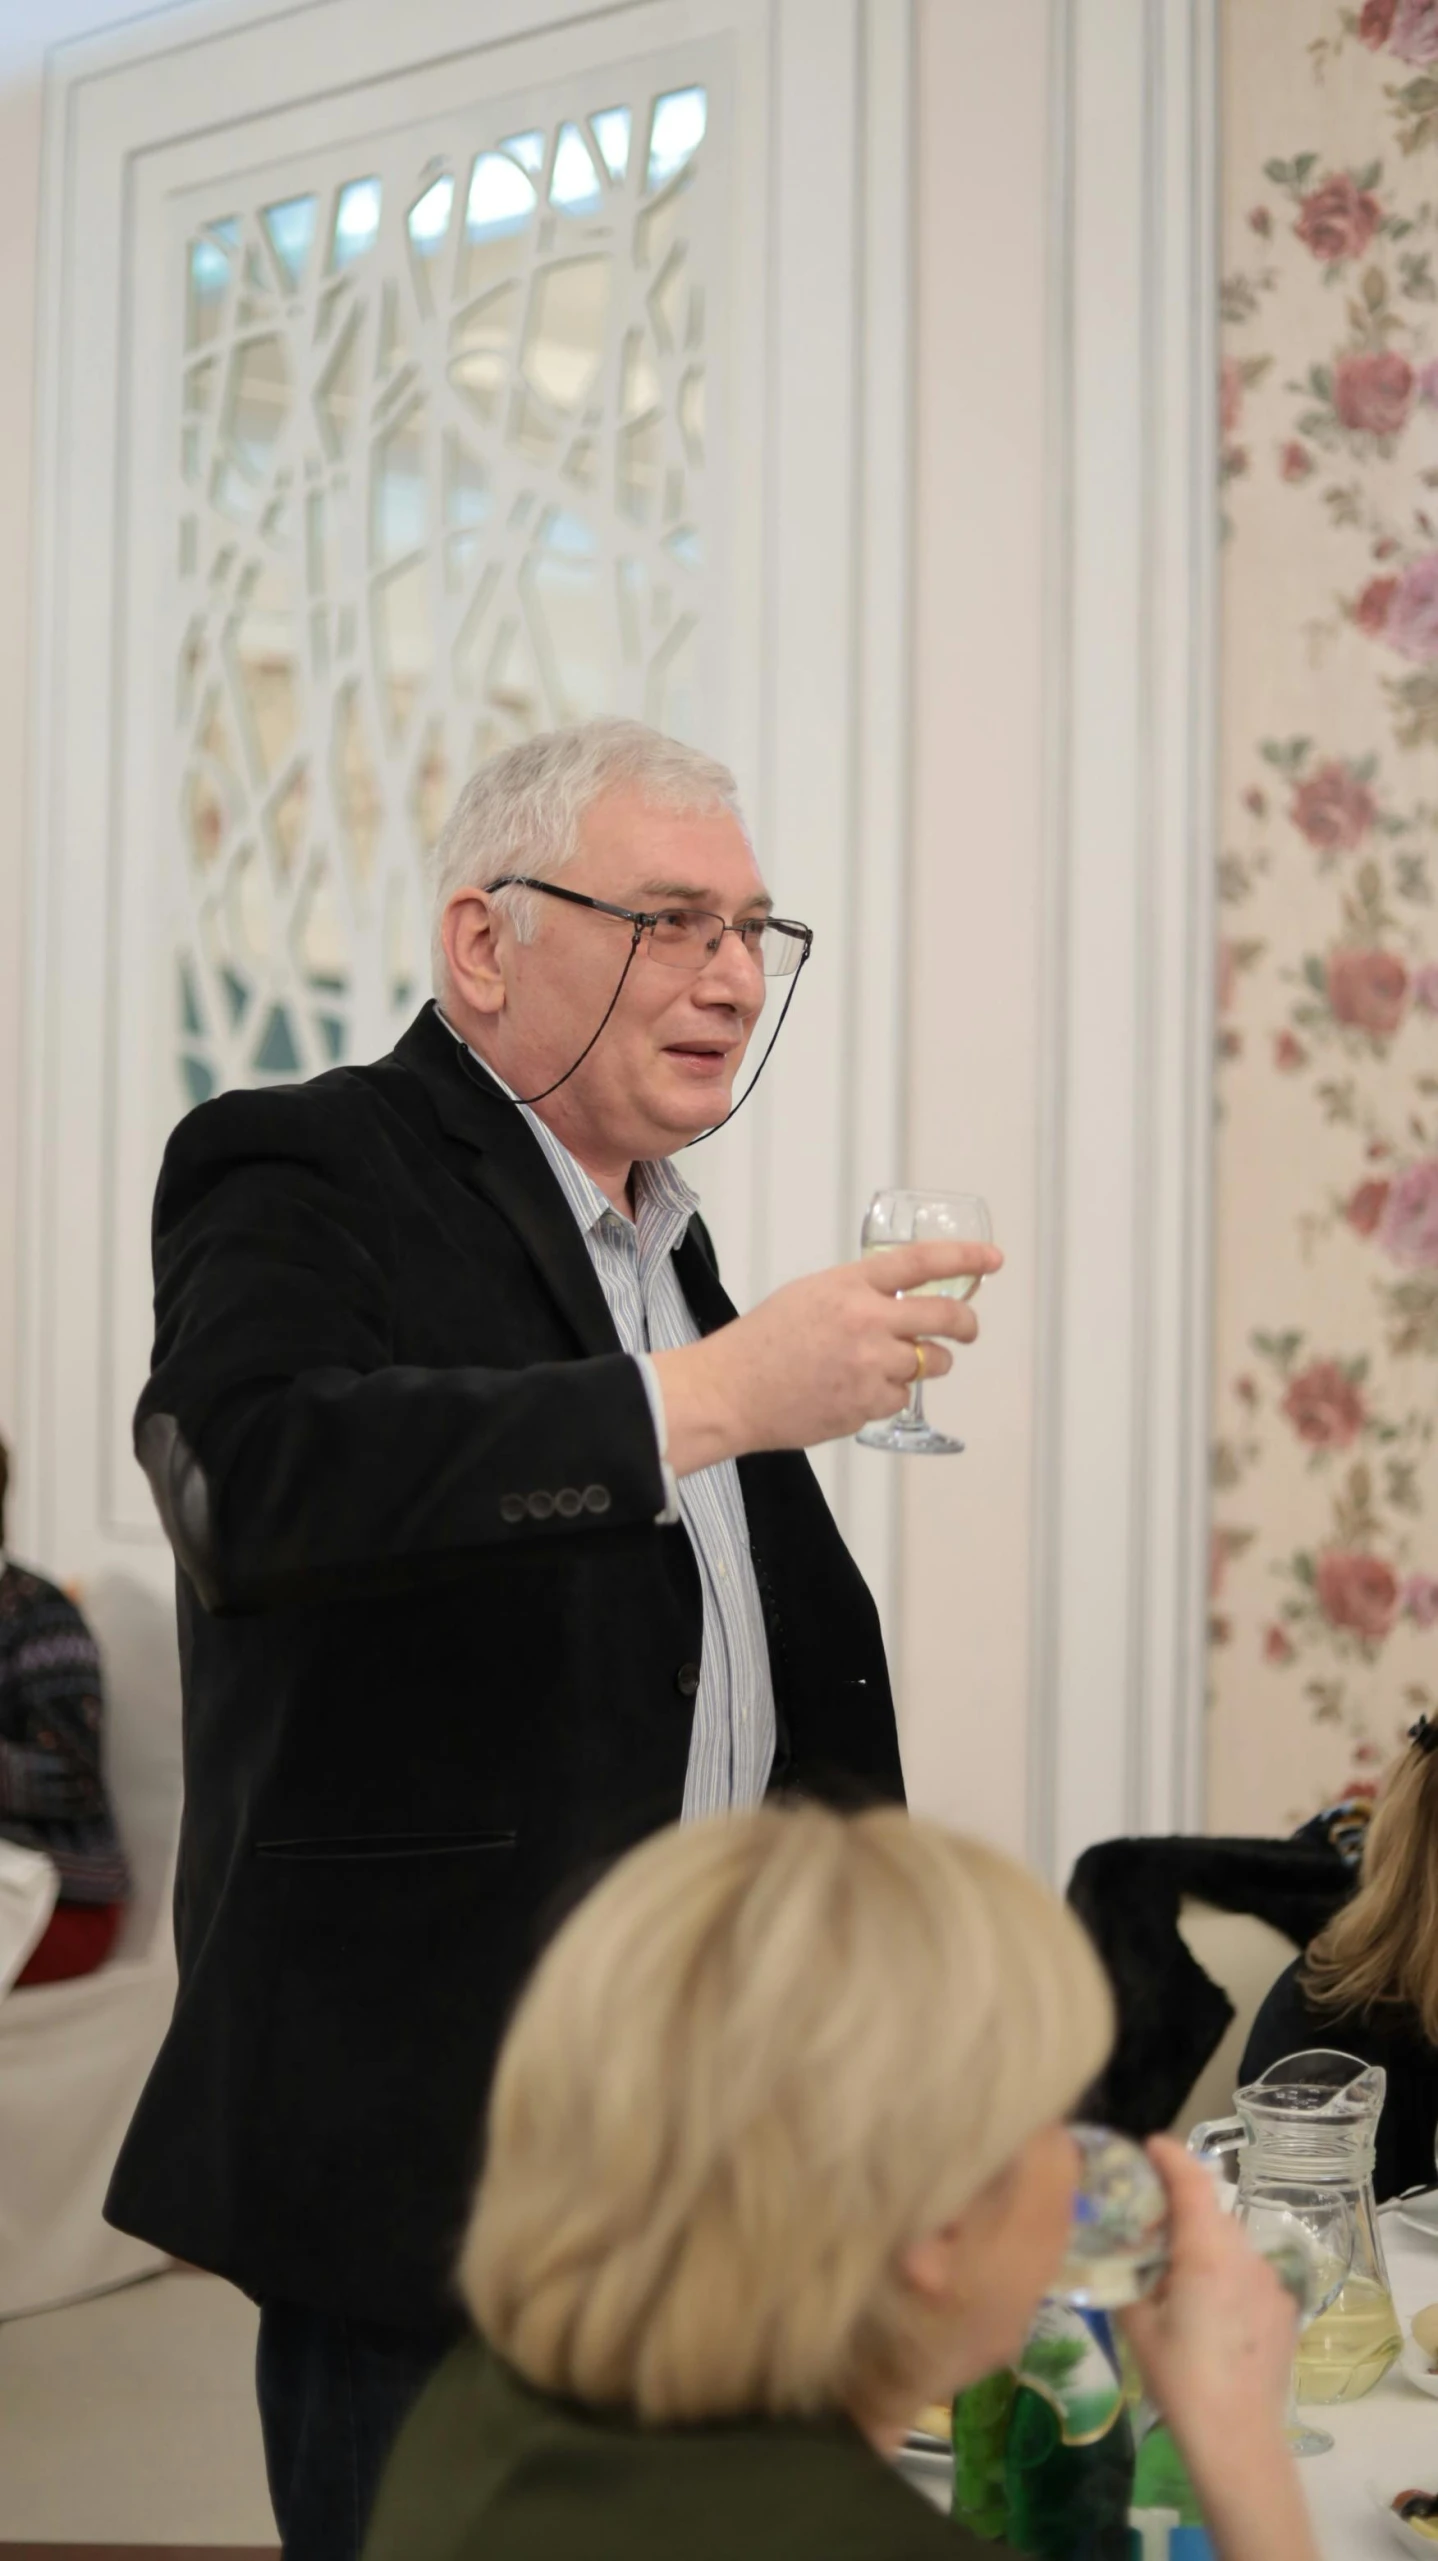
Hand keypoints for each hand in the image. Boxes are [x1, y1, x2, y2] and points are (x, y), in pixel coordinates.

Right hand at [652, 1238, 1003, 1471]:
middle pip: (945, 1319)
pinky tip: (852, 1391)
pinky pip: (900, 1397)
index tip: (991, 1259)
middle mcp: (867, 1321)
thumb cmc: (762, 1343)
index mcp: (850, 1286)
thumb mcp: (810, 1294)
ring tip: (885, 1366)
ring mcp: (870, 1365)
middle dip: (966, 1325)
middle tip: (967, 1329)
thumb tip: (898, 1299)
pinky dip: (886, 1395)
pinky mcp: (868, 1404)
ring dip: (922, 1364)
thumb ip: (857, 1293)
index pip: (921, 1263)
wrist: (730, 1391)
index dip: (964, 1258)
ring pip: (929, 1363)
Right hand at [1119, 2139, 1315, 2560]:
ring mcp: (1270, 2282)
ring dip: (1203, 2246)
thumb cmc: (1180, 2381)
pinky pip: (1248, 2275)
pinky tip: (1209, 2316)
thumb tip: (1113, 2252)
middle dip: (1180, 2210)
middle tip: (1146, 2228)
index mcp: (1206, 2252)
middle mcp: (1244, 2255)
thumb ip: (1126, 2277)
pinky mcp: (1283, 2308)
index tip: (1149, 2146)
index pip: (1191, 2181)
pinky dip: (1226, 2277)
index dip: (1170, 2156)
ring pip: (1230, 2244)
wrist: (1237, 2439)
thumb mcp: (1137, 2326)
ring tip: (1175, 2280)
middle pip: (1210, 2212)